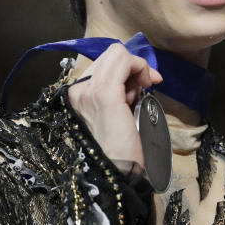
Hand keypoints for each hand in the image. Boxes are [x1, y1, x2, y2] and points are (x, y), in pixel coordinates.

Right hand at [66, 43, 162, 171]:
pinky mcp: (104, 94)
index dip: (127, 69)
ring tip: (139, 95)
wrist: (115, 170)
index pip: (105, 63)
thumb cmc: (119, 146)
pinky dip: (141, 69)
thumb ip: (120, 90)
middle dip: (133, 68)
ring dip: (137, 70)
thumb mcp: (116, 111)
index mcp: (78, 94)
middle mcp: (78, 89)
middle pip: (112, 55)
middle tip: (143, 89)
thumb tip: (136, 74)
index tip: (142, 85)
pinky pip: (126, 61)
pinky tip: (146, 86)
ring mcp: (89, 90)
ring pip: (119, 54)